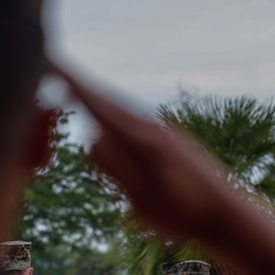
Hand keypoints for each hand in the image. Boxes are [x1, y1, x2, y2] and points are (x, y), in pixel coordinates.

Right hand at [50, 61, 238, 243]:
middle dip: (74, 88)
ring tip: (77, 114)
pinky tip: (104, 131)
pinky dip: (107, 129)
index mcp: (141, 138)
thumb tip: (92, 137)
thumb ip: (117, 167)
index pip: (96, 103)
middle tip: (48, 68)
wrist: (226, 213)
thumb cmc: (184, 211)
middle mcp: (146, 127)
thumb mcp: (144, 197)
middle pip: (101, 102)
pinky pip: (123, 129)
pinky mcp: (158, 141)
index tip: (47, 61)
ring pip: (111, 121)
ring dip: (93, 116)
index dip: (69, 82)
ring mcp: (153, 132)